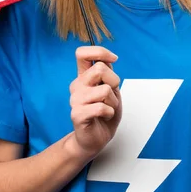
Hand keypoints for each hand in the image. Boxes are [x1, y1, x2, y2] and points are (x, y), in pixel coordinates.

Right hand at [68, 46, 122, 160]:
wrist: (95, 139)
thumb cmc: (104, 114)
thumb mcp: (111, 90)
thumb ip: (108, 74)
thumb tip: (108, 60)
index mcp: (84, 77)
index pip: (82, 53)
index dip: (100, 51)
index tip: (113, 59)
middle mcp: (77, 85)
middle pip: (100, 68)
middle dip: (114, 81)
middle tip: (111, 95)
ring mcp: (75, 100)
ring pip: (105, 90)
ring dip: (113, 102)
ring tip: (107, 109)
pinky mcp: (77, 114)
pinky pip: (102, 107)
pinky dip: (109, 112)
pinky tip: (104, 116)